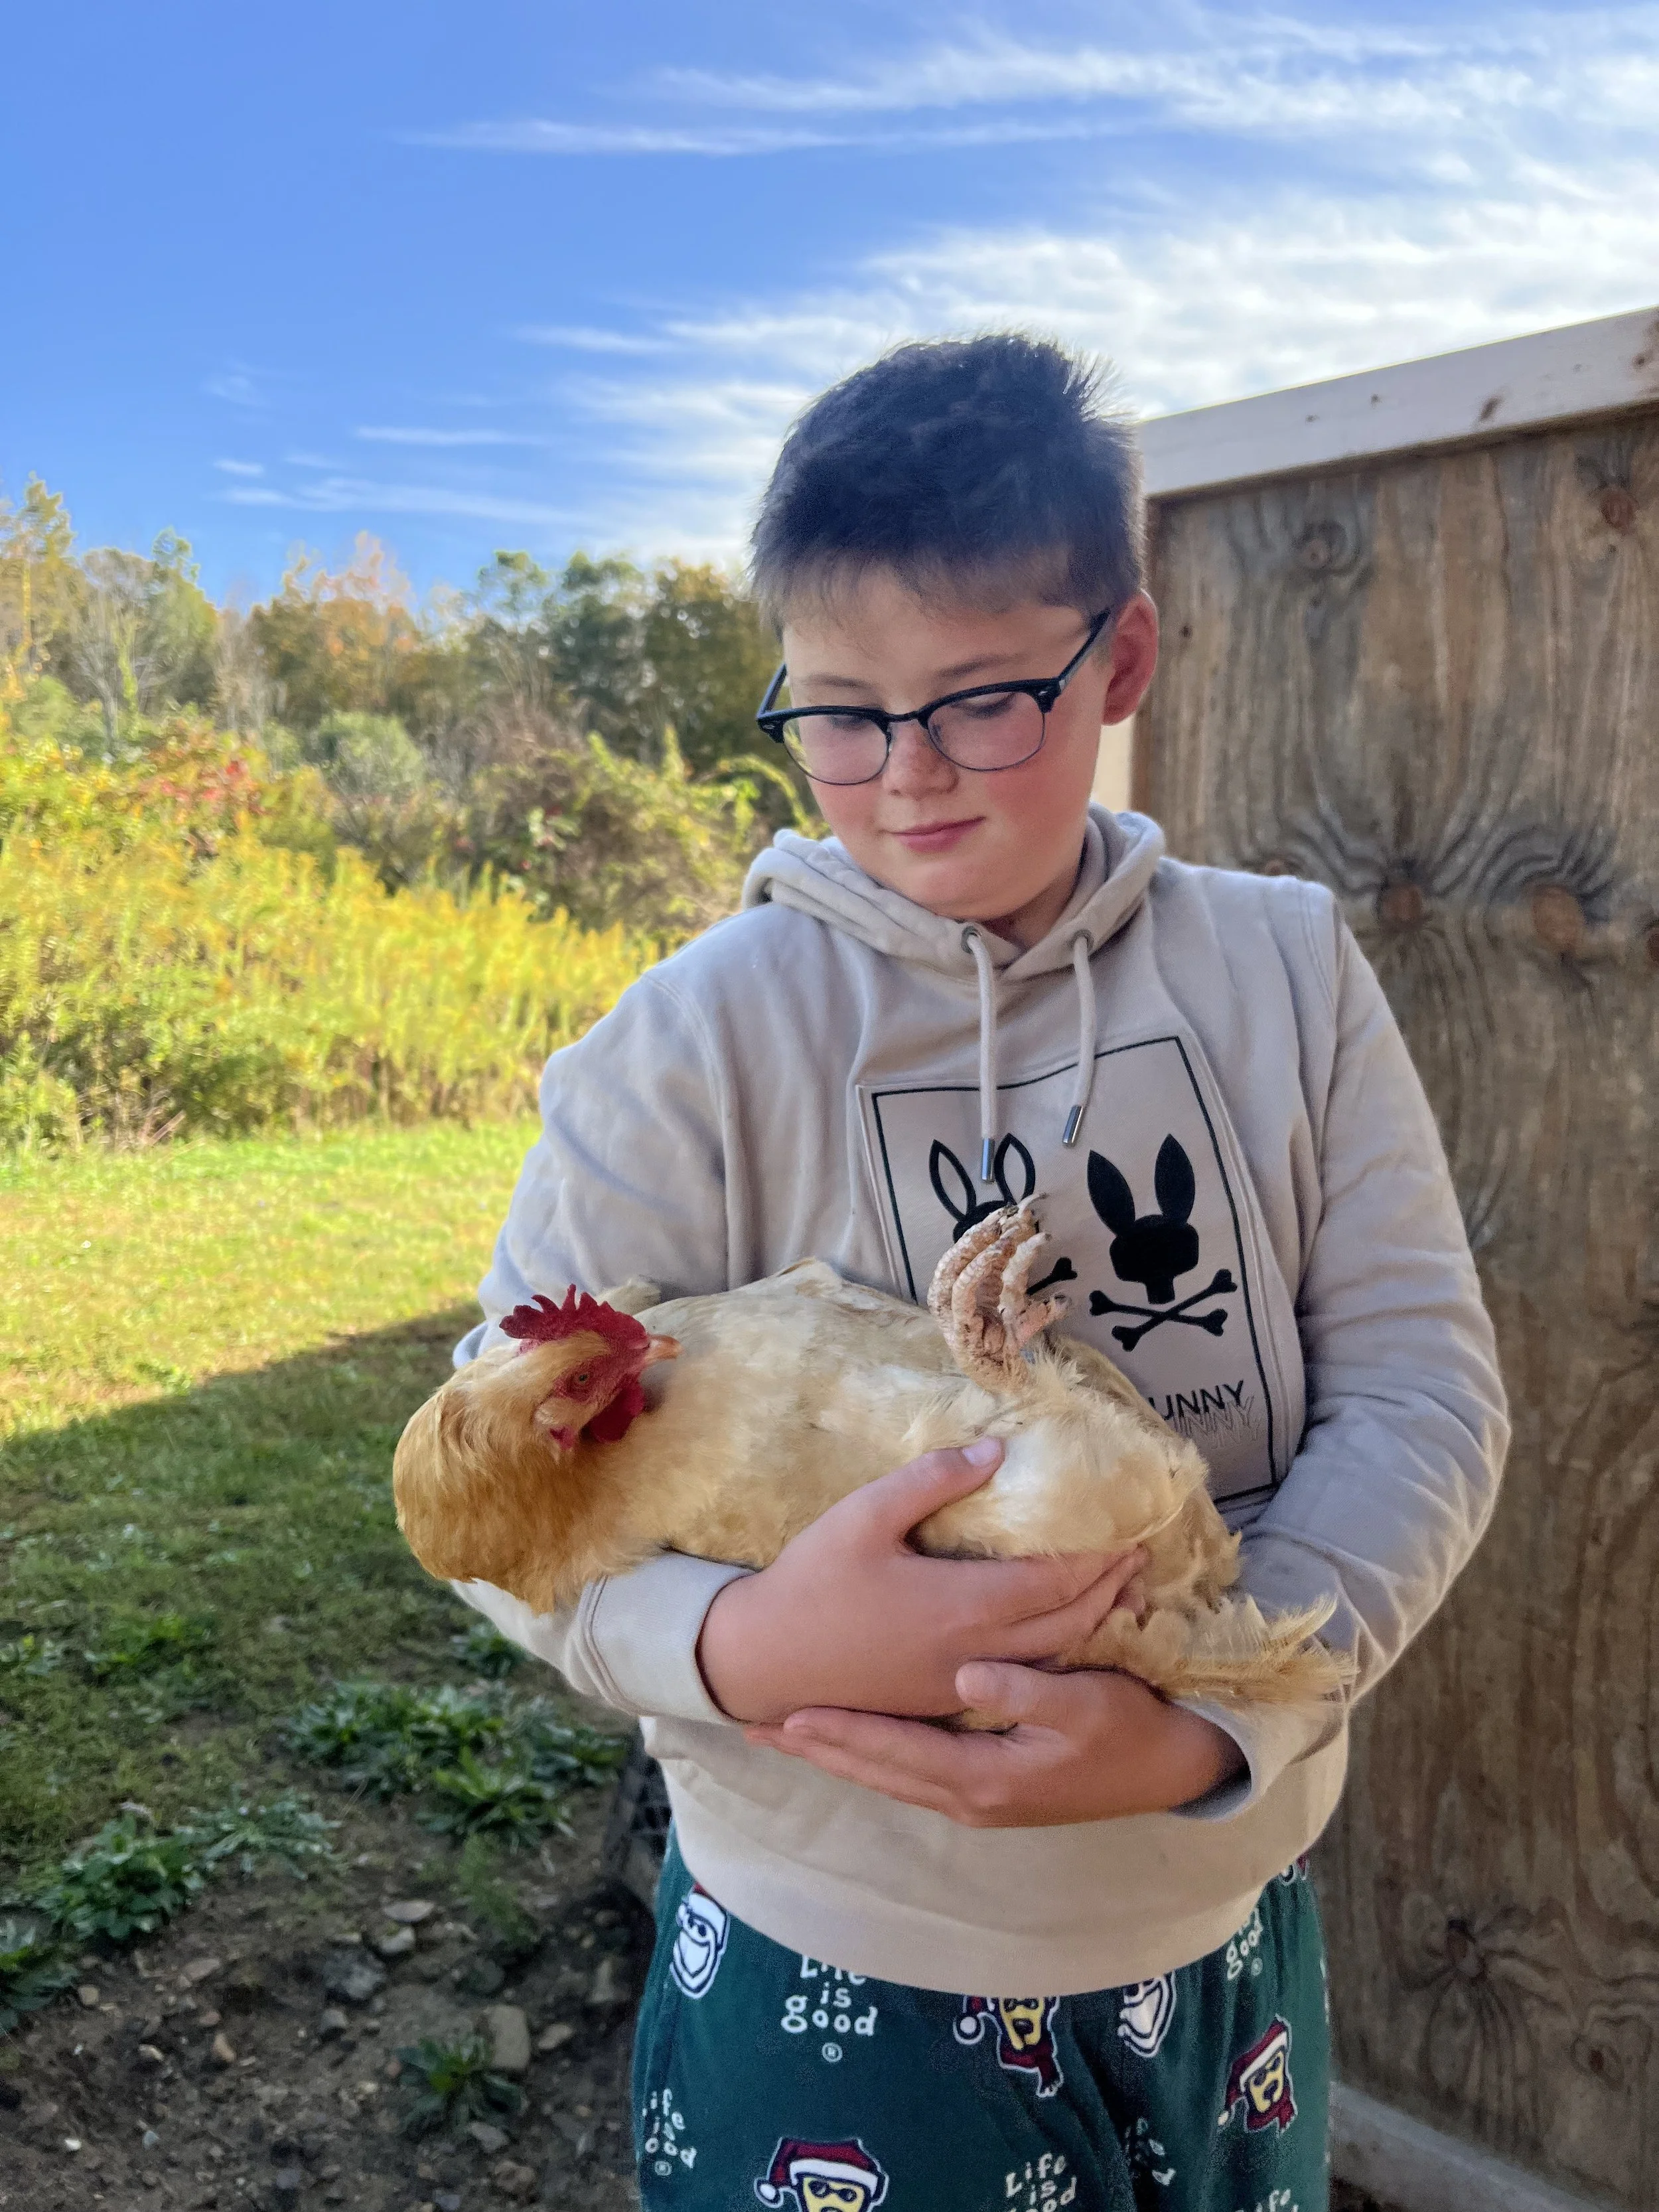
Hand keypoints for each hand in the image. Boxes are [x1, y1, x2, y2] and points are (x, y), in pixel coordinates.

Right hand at [695, 1438, 1145, 1726]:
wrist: (764, 1662)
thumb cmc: (812, 1582)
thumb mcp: (863, 1515)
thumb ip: (931, 1480)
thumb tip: (995, 1450)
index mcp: (962, 1605)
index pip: (1055, 1581)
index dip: (1099, 1557)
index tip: (1131, 1530)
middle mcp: (975, 1651)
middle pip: (1067, 1622)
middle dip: (1110, 1588)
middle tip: (1140, 1557)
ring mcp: (960, 1683)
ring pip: (1050, 1657)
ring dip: (1093, 1622)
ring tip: (1120, 1594)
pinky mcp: (943, 1699)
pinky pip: (1021, 1676)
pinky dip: (1057, 1651)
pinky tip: (1061, 1635)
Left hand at [743, 1663, 1246, 1826]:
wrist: (1168, 1769)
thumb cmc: (1128, 1729)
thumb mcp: (1086, 1704)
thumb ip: (1026, 1691)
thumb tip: (966, 1678)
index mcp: (984, 1778)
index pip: (894, 1752)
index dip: (840, 1731)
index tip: (786, 1712)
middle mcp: (969, 1798)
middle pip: (877, 1771)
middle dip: (819, 1748)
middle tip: (755, 1728)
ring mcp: (977, 1799)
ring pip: (889, 1775)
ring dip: (839, 1754)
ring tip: (788, 1733)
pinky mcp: (987, 1788)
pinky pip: (911, 1772)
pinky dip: (874, 1757)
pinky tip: (855, 1740)